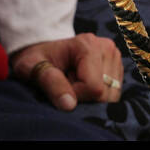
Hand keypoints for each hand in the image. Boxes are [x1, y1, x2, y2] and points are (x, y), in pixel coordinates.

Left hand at [10, 34, 124, 110]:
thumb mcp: (33, 67)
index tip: (60, 87)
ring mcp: (114, 58)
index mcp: (88, 44)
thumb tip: (69, 105)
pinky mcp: (117, 68)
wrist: (43, 52)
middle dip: (84, 98)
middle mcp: (107, 48)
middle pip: (105, 94)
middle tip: (67, 83)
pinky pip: (113, 95)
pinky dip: (96, 97)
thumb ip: (51, 83)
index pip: (94, 88)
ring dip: (90, 98)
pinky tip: (83, 85)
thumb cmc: (35, 59)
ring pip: (111, 97)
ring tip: (74, 83)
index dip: (76, 96)